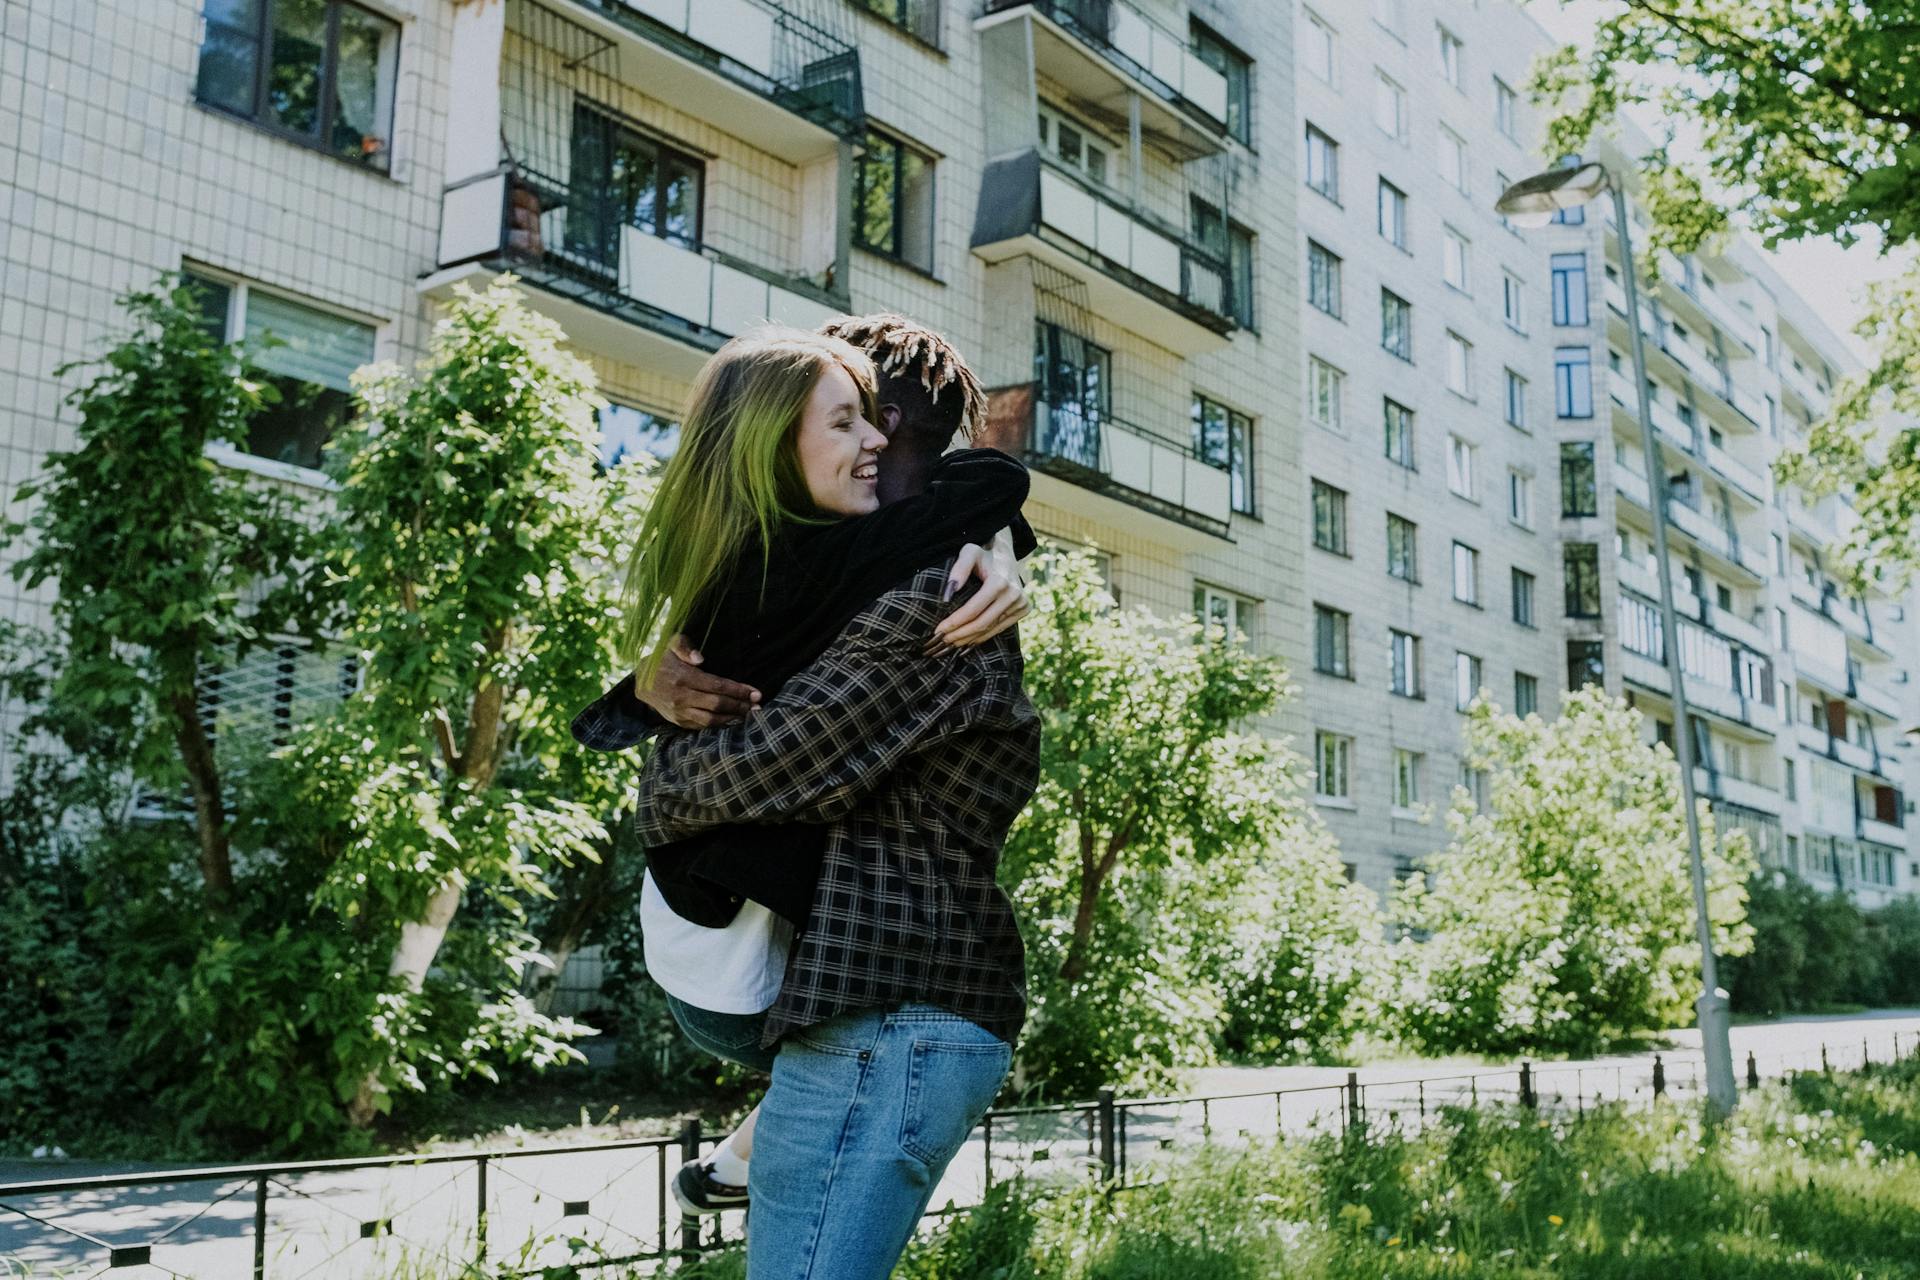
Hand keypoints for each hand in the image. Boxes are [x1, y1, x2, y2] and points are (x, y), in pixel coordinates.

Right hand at [634, 634, 760, 728]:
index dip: (738, 690)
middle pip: (718, 704)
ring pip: (711, 720)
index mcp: (683, 677)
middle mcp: (682, 697)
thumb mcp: (670, 645)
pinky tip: (733, 721)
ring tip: (750, 716)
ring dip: (732, 719)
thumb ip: (685, 646)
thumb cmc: (662, 661)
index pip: (717, 686)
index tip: (755, 692)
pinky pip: (702, 726)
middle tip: (758, 706)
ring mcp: (680, 712)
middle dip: (740, 706)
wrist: (641, 684)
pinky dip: (719, 726)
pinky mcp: (679, 722)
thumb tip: (701, 658)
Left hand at [926, 529, 1030, 655]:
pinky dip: (983, 637)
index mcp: (1000, 581)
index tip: (938, 630)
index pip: (973, 609)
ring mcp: (1021, 603)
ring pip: (991, 628)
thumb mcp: (968, 553)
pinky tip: (968, 642)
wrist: (1006, 555)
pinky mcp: (1024, 609)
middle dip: (960, 634)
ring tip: (952, 643)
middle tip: (943, 640)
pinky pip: (1000, 628)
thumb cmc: (982, 554)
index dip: (955, 622)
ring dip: (970, 639)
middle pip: (982, 622)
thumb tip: (948, 595)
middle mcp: (1014, 594)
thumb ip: (958, 569)